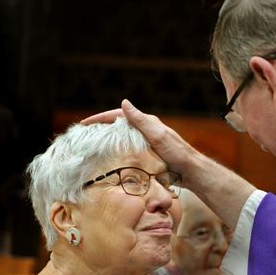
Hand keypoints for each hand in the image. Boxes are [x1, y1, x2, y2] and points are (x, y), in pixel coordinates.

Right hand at [81, 99, 199, 175]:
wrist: (191, 172)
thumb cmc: (177, 153)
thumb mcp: (158, 135)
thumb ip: (142, 120)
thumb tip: (124, 103)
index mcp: (147, 123)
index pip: (118, 115)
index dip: (101, 118)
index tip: (84, 124)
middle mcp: (146, 130)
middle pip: (119, 125)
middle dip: (101, 128)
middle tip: (84, 135)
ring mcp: (147, 143)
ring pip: (123, 138)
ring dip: (108, 140)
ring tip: (92, 147)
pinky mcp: (149, 155)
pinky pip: (128, 150)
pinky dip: (117, 152)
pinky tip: (110, 160)